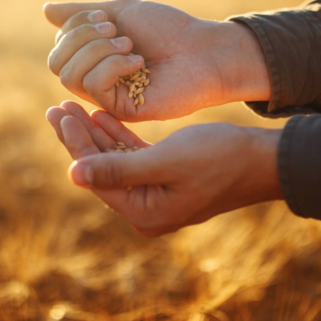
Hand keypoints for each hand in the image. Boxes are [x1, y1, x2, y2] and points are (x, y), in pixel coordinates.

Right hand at [43, 0, 269, 120]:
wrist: (203, 48)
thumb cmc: (168, 29)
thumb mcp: (121, 11)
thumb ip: (83, 14)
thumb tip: (45, 10)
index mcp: (95, 57)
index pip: (59, 47)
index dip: (75, 28)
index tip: (106, 16)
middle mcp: (97, 79)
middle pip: (57, 63)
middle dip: (82, 38)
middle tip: (115, 30)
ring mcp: (109, 97)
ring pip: (70, 76)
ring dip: (97, 51)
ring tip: (129, 46)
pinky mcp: (122, 110)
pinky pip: (93, 87)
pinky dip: (111, 66)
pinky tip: (138, 62)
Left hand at [46, 101, 282, 236]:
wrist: (263, 159)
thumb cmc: (220, 158)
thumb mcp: (167, 161)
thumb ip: (119, 168)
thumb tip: (72, 175)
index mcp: (145, 213)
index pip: (97, 177)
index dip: (76, 144)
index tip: (59, 114)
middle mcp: (147, 208)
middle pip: (101, 168)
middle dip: (79, 137)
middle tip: (56, 108)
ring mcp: (157, 193)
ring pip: (115, 159)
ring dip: (95, 133)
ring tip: (71, 107)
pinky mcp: (167, 176)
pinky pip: (134, 155)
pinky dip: (118, 136)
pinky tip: (101, 116)